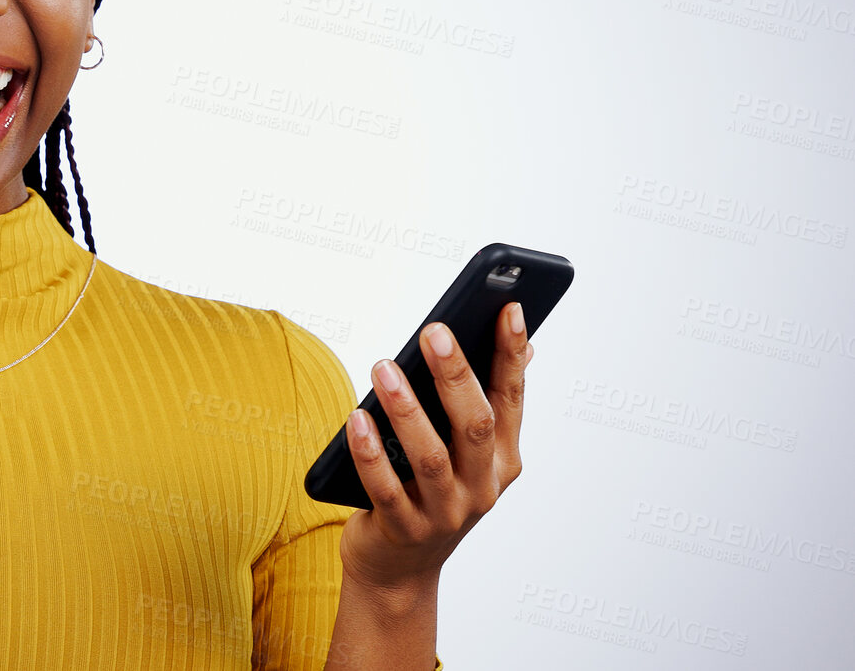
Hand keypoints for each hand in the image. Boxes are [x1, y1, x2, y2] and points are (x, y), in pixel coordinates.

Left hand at [338, 302, 534, 592]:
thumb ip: (488, 402)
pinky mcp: (403, 530)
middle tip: (433, 331)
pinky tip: (355, 418)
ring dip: (406, 409)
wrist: (400, 569)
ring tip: (383, 366)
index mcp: (503, 460)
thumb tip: (523, 343)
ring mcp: (445, 513)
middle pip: (473, 425)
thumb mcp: (468, 453)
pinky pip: (384, 488)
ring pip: (430, 456)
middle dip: (456, 375)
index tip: (509, 308)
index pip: (510, 398)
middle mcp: (481, 487)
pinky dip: (370, 452)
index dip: (511, 354)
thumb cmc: (431, 491)